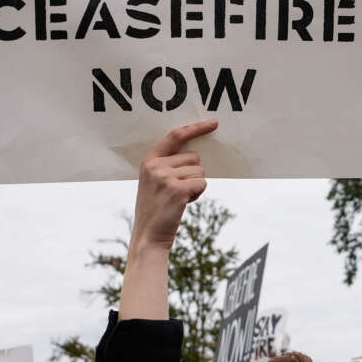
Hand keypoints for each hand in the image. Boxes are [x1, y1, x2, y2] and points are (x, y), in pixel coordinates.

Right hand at [130, 121, 216, 253]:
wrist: (147, 237)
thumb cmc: (156, 210)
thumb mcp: (154, 182)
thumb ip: (167, 165)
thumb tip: (196, 155)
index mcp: (149, 161)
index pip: (175, 136)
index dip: (196, 128)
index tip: (213, 123)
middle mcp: (156, 166)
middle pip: (194, 157)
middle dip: (193, 174)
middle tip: (177, 191)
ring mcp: (166, 177)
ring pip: (200, 172)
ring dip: (195, 186)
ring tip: (178, 199)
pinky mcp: (177, 190)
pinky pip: (202, 184)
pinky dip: (197, 195)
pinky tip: (183, 204)